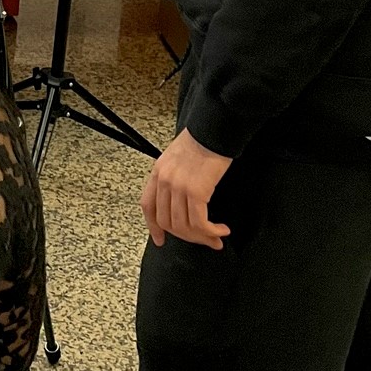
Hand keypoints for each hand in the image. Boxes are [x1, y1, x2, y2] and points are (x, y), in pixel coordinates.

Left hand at [141, 129, 232, 248]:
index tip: (160, 240)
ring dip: (202, 237)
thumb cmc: (201, 141)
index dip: (153, 227)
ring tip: (216, 238)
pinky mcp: (196, 191)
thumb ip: (173, 178)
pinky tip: (222, 230)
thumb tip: (181, 204)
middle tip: (204, 241)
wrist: (213, 130)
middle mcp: (164, 181)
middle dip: (187, 237)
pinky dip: (212, 231)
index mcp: (158, 172)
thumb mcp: (176, 158)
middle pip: (167, 222)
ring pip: (184, 226)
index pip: (148, 206)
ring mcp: (178, 187)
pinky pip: (200, 223)